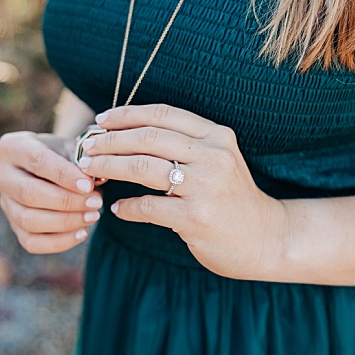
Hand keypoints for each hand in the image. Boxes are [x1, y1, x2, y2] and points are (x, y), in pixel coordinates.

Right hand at [0, 131, 103, 253]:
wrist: (51, 166)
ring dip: (65, 222)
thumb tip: (96, 179)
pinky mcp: (13, 225)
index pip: (37, 161)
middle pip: (28, 193)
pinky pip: (31, 242)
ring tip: (92, 216)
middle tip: (95, 202)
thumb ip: (82, 160)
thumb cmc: (62, 154)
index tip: (88, 185)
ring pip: (28, 220)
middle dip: (66, 201)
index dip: (63, 175)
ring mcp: (4, 203)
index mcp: (11, 147)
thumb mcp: (70, 147)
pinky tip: (82, 232)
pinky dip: (59, 242)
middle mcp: (1, 175)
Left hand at [79, 103, 287, 278]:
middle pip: (147, 137)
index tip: (101, 121)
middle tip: (86, 148)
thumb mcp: (216, 161)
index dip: (126, 114)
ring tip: (90, 171)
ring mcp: (205, 187)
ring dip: (109, 167)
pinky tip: (118, 209)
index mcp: (216, 136)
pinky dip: (127, 207)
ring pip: (142, 167)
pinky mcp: (196, 218)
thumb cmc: (231, 199)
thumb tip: (125, 132)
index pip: (162, 114)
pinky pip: (148, 207)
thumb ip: (182, 144)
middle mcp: (213, 156)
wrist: (268, 239)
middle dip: (109, 141)